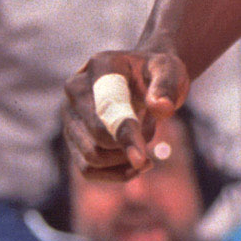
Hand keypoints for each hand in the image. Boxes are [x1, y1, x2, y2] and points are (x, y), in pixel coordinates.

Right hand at [63, 46, 190, 178]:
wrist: (144, 78)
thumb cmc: (157, 73)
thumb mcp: (170, 70)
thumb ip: (167, 85)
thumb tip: (161, 108)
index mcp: (100, 67)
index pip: (108, 107)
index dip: (125, 134)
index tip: (142, 160)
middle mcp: (75, 89)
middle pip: (98, 137)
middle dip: (131, 145)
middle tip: (151, 130)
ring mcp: (70, 115)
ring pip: (92, 158)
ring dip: (125, 159)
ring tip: (143, 138)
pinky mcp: (72, 137)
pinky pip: (89, 170)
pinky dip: (116, 173)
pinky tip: (137, 164)